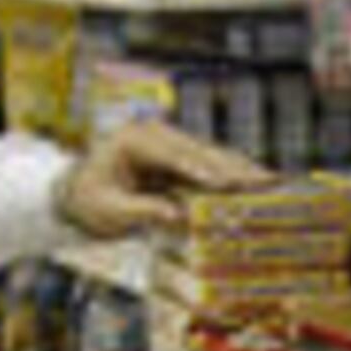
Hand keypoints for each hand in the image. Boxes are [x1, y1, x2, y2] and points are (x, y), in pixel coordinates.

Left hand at [56, 121, 270, 239]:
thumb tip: (174, 215)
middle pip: (201, 152)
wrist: (77, 193)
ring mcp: (171, 144)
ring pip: (213, 157)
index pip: (172, 155)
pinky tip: (260, 183)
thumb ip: (140, 211)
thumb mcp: (107, 211)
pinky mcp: (181, 158)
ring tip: (273, 181)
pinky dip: (236, 176)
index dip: (201, 169)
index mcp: (134, 140)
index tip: (224, 184)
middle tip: (265, 181)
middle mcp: (157, 135)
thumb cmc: (88, 201)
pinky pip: (212, 167)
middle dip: (234, 169)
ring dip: (243, 171)